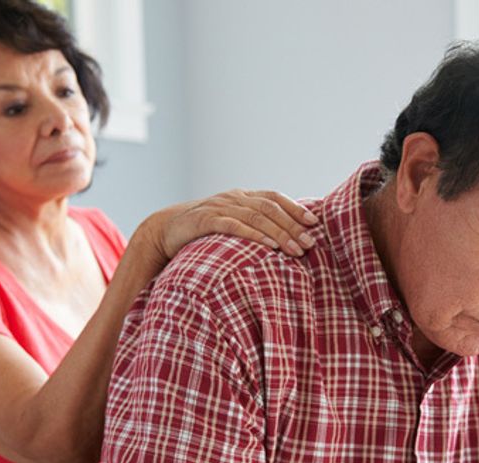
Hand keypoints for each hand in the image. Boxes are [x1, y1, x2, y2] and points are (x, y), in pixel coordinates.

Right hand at [152, 189, 318, 260]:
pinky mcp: (206, 220)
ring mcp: (220, 207)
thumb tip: (283, 239)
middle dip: (292, 225)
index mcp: (241, 196)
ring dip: (279, 233)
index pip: (274, 197)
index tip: (314, 222)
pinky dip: (254, 235)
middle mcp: (233, 197)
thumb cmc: (202, 231)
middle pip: (270, 208)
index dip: (295, 208)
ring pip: (256, 217)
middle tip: (310, 242)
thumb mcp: (229, 223)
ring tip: (296, 249)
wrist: (164, 230)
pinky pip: (234, 226)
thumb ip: (251, 225)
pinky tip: (270, 246)